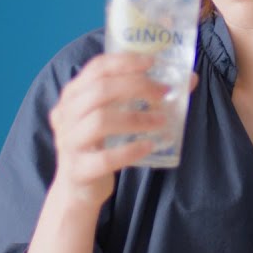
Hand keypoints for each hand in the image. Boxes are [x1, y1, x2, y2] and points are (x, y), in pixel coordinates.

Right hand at [47, 52, 197, 206]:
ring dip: (137, 117)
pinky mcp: (78, 170)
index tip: (153, 62)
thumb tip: (188, 79)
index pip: (96, 68)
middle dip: (136, 86)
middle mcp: (65, 115)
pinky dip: (130, 150)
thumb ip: (140, 97)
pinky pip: (105, 158)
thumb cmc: (99, 146)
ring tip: (162, 120)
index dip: (125, 61)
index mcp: (72, 95)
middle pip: (100, 90)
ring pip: (100, 121)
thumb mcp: (113, 117)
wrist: (78, 190)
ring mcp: (69, 142)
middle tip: (163, 92)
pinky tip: (149, 146)